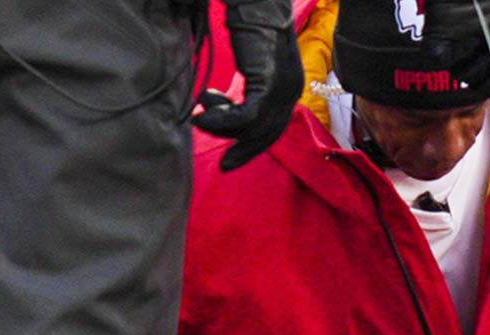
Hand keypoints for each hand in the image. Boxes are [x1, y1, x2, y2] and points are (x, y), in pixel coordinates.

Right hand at [193, 0, 303, 170]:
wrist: (255, 1)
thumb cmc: (248, 24)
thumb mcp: (252, 61)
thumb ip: (247, 85)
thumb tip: (223, 104)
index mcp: (289, 88)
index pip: (274, 128)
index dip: (252, 144)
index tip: (231, 155)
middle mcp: (291, 91)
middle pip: (267, 134)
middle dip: (242, 149)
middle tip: (223, 163)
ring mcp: (282, 88)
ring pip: (253, 127)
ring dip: (222, 128)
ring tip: (198, 118)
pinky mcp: (268, 83)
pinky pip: (245, 115)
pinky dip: (223, 119)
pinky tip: (203, 109)